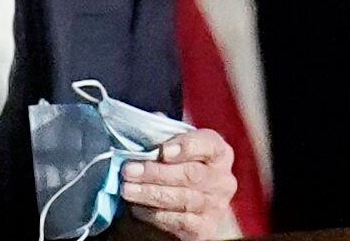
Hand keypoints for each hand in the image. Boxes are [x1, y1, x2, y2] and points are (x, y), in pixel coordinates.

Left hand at [119, 129, 236, 239]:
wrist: (177, 209)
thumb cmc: (173, 170)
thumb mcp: (170, 149)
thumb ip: (163, 134)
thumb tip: (152, 119)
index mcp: (218, 153)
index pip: (209, 144)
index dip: (186, 146)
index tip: (162, 150)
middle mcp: (222, 180)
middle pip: (191, 174)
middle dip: (156, 172)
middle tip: (129, 170)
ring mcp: (216, 206)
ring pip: (183, 199)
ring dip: (150, 193)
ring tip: (127, 189)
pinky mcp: (205, 230)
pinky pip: (180, 221)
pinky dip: (155, 214)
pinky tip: (138, 208)